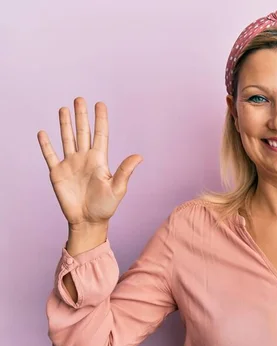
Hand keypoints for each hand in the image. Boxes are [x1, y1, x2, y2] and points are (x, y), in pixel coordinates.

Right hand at [37, 97, 142, 227]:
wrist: (88, 221)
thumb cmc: (105, 207)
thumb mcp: (117, 188)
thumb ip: (125, 171)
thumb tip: (139, 156)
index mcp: (100, 160)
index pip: (100, 134)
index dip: (100, 119)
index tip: (100, 104)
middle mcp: (85, 159)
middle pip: (83, 132)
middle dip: (81, 116)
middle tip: (80, 99)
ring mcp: (71, 164)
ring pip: (67, 139)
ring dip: (65, 124)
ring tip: (64, 108)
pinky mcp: (57, 173)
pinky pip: (50, 155)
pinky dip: (46, 144)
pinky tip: (43, 133)